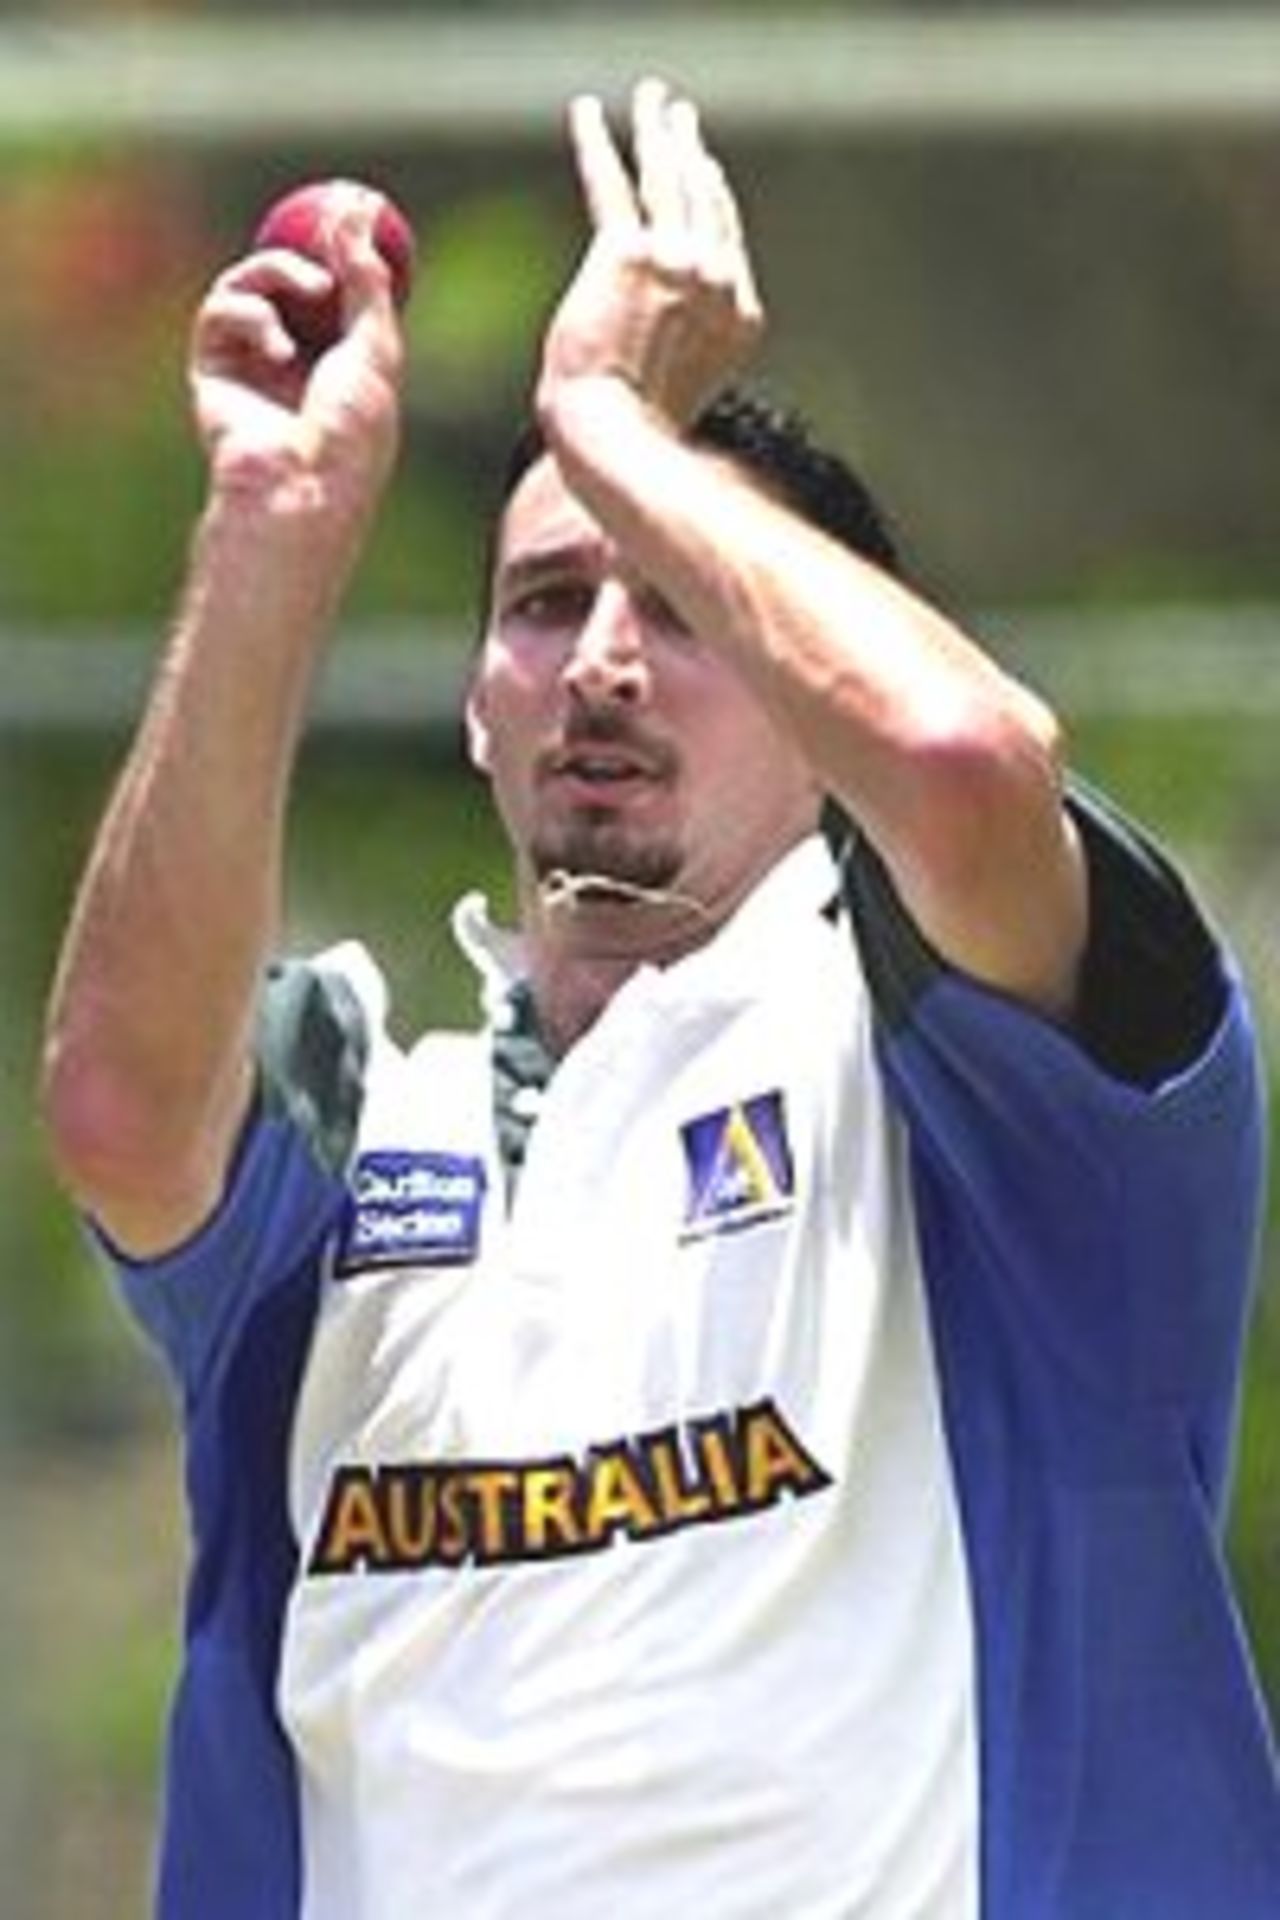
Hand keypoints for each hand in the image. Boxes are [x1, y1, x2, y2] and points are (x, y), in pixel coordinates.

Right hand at [189, 196, 404, 514]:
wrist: (300, 486)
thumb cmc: (349, 432)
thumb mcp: (375, 348)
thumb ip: (366, 280)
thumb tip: (357, 211)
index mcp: (341, 368)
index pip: (338, 294)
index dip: (344, 249)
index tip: (356, 204)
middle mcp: (294, 366)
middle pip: (288, 282)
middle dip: (307, 248)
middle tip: (326, 223)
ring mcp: (250, 368)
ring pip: (246, 284)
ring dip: (279, 271)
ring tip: (312, 289)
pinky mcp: (211, 372)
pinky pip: (217, 311)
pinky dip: (249, 313)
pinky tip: (276, 348)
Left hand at [538, 76, 763, 434]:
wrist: (621, 438)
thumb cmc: (643, 438)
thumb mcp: (686, 394)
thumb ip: (689, 356)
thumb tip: (667, 366)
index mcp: (741, 317)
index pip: (725, 238)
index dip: (710, 195)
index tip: (700, 164)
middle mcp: (717, 281)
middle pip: (703, 198)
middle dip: (690, 151)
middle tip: (680, 116)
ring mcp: (677, 262)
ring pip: (666, 179)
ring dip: (658, 131)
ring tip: (652, 98)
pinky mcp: (626, 254)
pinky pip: (609, 184)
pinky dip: (595, 143)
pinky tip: (586, 111)